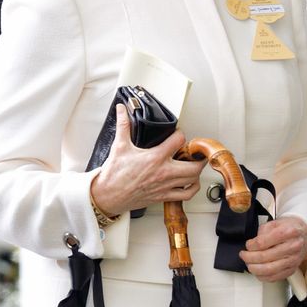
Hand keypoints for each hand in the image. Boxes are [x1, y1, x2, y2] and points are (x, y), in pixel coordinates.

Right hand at [90, 105, 205, 216]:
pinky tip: (190, 183)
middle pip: (194, 165)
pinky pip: (186, 195)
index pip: (179, 140)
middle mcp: (164, 172)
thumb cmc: (113, 175)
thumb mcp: (119, 146)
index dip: (180, 133)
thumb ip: (123, 125)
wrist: (108, 196)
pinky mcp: (163, 196)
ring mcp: (165, 186)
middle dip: (198, 157)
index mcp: (155, 157)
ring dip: (197, 171)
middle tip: (195, 151)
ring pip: (193, 179)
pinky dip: (192, 189)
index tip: (178, 133)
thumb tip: (121, 110)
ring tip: (194, 165)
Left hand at [240, 215, 306, 281]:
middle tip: (243, 255)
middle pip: (264, 257)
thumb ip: (262, 233)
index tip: (248, 245)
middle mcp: (293, 247)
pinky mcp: (292, 269)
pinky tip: (257, 271)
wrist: (304, 233)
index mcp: (288, 232)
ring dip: (254, 268)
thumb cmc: (288, 228)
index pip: (263, 242)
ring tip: (249, 264)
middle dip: (249, 258)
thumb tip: (252, 245)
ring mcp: (294, 260)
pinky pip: (275, 277)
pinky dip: (262, 276)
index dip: (251, 246)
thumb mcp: (274, 223)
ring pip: (269, 269)